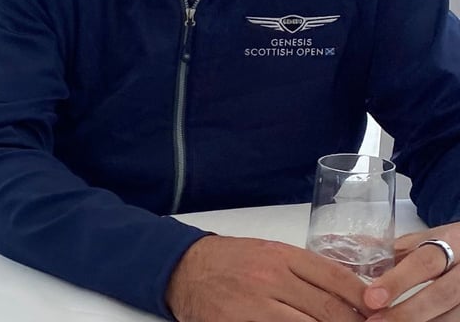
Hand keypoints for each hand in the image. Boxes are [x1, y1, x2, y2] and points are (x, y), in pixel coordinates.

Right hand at [166, 235, 371, 321]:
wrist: (182, 269)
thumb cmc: (228, 261)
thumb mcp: (268, 252)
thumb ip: (303, 269)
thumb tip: (349, 292)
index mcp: (281, 255)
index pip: (336, 276)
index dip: (363, 297)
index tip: (378, 310)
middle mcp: (271, 278)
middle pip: (328, 309)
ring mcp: (256, 304)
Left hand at [362, 222, 459, 320]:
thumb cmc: (445, 247)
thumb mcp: (421, 241)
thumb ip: (390, 251)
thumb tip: (347, 254)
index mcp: (450, 242)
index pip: (423, 263)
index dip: (397, 281)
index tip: (372, 298)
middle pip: (441, 294)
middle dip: (408, 311)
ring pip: (452, 315)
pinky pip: (455, 321)